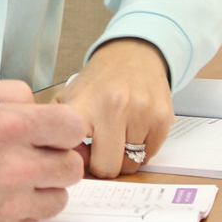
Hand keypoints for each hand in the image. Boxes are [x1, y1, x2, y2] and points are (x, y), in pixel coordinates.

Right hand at [0, 80, 87, 221]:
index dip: (63, 129)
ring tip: (11, 180)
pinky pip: (34, 220)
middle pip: (72, 166)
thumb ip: (11, 93)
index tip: (53, 133)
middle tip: (31, 157)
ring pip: (58, 197)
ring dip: (42, 188)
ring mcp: (10, 203)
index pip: (73, 128)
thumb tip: (41, 106)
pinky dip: (22, 211)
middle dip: (55, 160)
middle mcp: (15, 165)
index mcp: (8, 125)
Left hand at [59, 37, 173, 177]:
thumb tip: (58, 159)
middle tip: (99, 151)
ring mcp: (142, 113)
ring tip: (117, 136)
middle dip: (101, 165)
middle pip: (107, 168)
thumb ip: (58, 127)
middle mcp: (115, 107)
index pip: (75, 152)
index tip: (75, 156)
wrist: (134, 54)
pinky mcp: (163, 119)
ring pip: (131, 165)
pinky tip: (134, 131)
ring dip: (123, 156)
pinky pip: (150, 155)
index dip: (74, 162)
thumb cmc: (99, 82)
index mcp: (85, 103)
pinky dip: (141, 150)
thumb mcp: (69, 97)